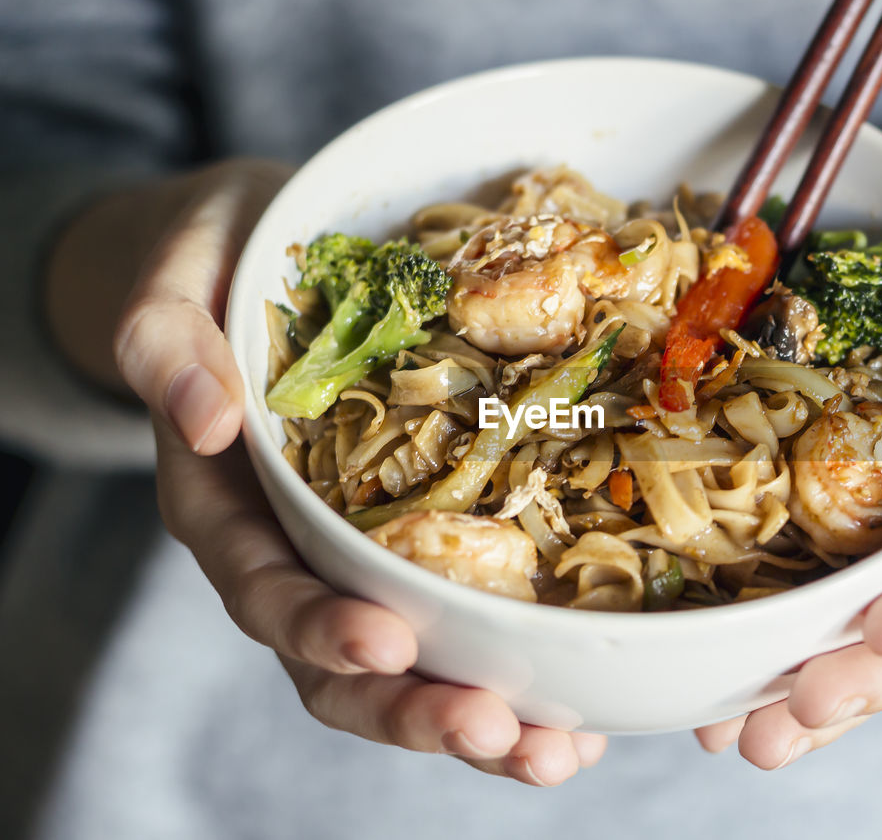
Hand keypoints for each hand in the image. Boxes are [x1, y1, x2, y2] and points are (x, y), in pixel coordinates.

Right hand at [103, 159, 604, 784]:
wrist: (272, 257)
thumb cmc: (227, 267)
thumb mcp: (181, 283)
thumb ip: (169, 344)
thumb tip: (202, 418)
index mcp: (231, 507)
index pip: (266, 590)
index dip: (321, 628)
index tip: (386, 643)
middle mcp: (299, 552)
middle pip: (343, 665)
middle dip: (416, 710)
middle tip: (499, 735)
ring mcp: (365, 555)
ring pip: (414, 665)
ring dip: (481, 720)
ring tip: (556, 754)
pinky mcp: (429, 539)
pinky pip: (467, 620)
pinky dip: (519, 672)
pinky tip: (582, 710)